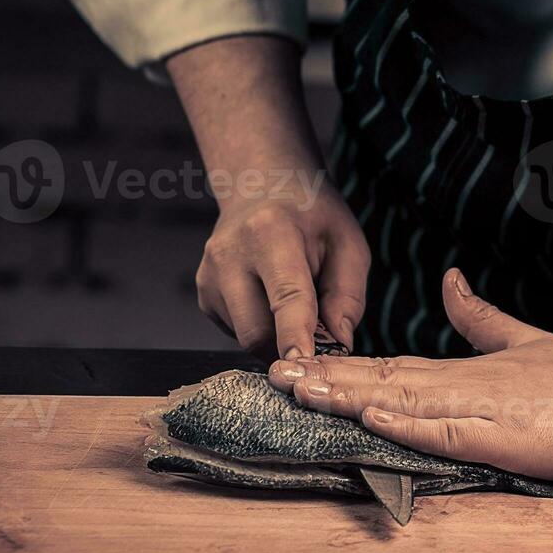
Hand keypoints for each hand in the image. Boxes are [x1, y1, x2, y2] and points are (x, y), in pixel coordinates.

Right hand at [197, 181, 369, 360]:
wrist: (263, 186)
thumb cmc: (311, 216)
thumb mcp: (347, 244)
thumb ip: (348, 297)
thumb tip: (337, 345)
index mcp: (271, 233)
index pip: (285, 296)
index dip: (295, 336)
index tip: (303, 366)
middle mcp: (230, 253)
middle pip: (256, 330)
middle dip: (289, 347)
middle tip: (317, 339)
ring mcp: (210, 274)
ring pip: (244, 336)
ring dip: (275, 337)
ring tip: (293, 304)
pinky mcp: (204, 292)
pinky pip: (236, 331)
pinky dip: (260, 328)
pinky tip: (269, 299)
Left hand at [267, 268, 552, 481]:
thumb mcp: (523, 341)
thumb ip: (481, 317)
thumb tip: (449, 280)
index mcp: (464, 369)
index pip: (389, 365)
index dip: (341, 364)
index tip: (296, 361)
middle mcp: (463, 384)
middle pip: (382, 378)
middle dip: (326, 378)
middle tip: (272, 373)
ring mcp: (481, 409)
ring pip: (403, 400)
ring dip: (349, 396)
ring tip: (302, 390)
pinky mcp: (503, 435)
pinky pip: (447, 431)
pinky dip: (408, 425)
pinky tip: (372, 417)